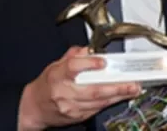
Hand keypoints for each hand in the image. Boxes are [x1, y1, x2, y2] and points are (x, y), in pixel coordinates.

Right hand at [17, 46, 140, 129]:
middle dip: (116, 87)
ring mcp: (70, 106)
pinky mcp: (77, 116)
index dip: (89, 64)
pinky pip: (96, 109)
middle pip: (93, 90)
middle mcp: (64, 92)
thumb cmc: (46, 85)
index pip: (73, 68)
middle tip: (132, 83)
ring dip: (118, 96)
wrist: (34, 108)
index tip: (103, 62)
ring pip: (98, 102)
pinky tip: (120, 97)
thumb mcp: (55, 65)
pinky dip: (109, 103)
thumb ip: (74, 56)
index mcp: (57, 75)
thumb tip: (89, 49)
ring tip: (132, 89)